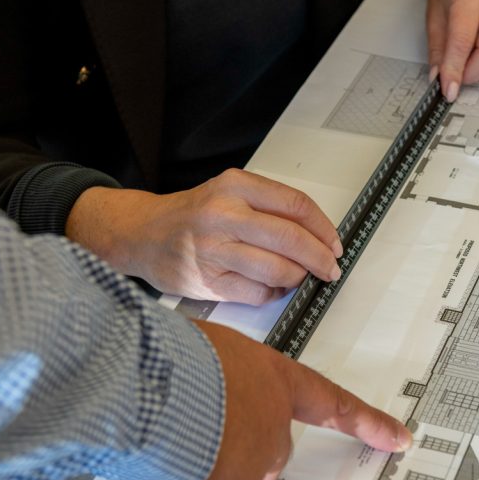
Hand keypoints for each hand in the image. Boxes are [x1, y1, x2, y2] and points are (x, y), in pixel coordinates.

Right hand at [66, 169, 343, 303]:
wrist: (143, 234)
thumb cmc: (193, 215)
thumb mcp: (229, 192)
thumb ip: (269, 207)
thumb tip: (319, 235)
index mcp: (235, 186)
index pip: (295, 205)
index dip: (324, 228)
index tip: (335, 243)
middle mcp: (224, 215)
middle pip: (291, 239)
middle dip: (320, 258)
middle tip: (330, 269)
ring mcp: (214, 249)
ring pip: (277, 269)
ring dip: (298, 278)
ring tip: (299, 277)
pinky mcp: (206, 281)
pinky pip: (257, 293)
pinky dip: (273, 293)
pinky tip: (272, 287)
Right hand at [154, 322, 412, 479]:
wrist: (152, 388)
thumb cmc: (174, 357)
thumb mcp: (207, 350)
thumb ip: (223, 376)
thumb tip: (205, 395)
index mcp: (276, 381)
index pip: (332, 403)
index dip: (367, 421)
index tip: (400, 439)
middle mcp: (273, 425)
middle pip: (268, 451)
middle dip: (235, 450)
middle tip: (193, 429)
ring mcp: (253, 462)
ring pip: (228, 477)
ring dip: (198, 467)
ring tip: (165, 435)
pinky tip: (160, 462)